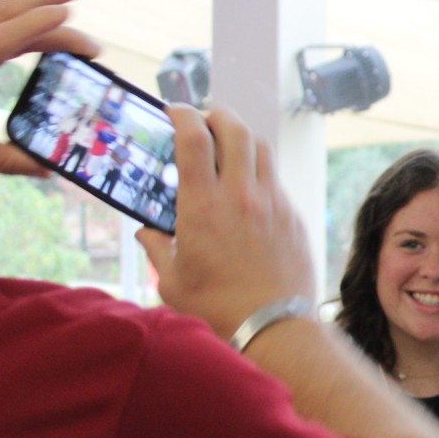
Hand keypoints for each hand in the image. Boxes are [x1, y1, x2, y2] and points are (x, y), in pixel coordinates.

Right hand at [137, 104, 315, 339]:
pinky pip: (276, 179)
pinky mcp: (293, 216)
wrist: (274, 326)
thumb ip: (155, 247)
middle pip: (234, 128)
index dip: (182, 114)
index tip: (173, 111)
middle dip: (216, 114)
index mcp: (203, 205)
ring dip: (242, 138)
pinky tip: (248, 189)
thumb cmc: (218, 308)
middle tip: (204, 119)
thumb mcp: (172, 280)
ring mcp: (272, 203)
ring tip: (228, 147)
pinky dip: (259, 172)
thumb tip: (146, 231)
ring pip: (261, 148)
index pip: (193, 137)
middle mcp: (241, 195)